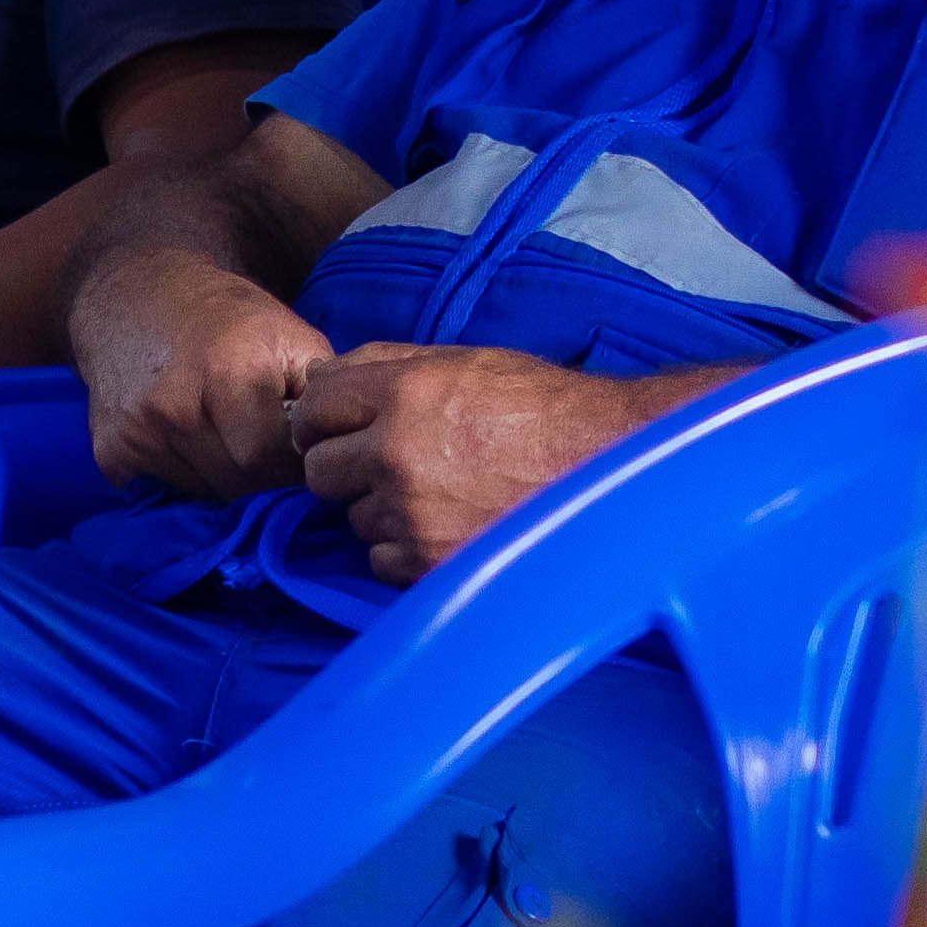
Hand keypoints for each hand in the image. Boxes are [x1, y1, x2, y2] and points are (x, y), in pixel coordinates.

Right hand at [74, 248, 333, 497]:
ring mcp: (136, 434)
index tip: (300, 454)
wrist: (133, 298)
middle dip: (264, 481)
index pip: (270, 462)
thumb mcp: (289, 336)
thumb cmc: (226, 320)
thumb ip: (320, 395)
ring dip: (227, 485)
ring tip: (231, 448)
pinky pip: (167, 495)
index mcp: (227, 373)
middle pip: (238, 487)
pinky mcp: (110, 453)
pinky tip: (193, 450)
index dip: (292, 466)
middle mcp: (174, 407)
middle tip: (271, 457)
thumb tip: (338, 456)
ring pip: (204, 498)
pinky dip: (189, 483)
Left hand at [287, 342, 665, 584]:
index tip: (335, 426)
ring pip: (354, 518)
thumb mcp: (464, 364)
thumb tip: (319, 375)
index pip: (313, 407)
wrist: (613, 464)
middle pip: (319, 470)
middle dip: (342, 466)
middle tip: (383, 463)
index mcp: (404, 395)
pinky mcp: (433, 562)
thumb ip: (385, 365)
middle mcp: (398, 454)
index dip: (320, 417)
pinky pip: (382, 559)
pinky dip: (404, 547)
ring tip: (436, 493)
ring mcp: (414, 513)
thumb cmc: (544, 409)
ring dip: (380, 509)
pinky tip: (446, 525)